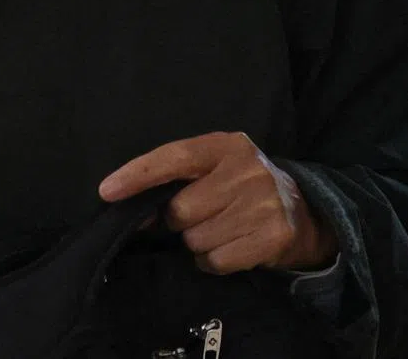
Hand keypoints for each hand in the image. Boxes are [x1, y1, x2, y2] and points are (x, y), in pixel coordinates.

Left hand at [98, 131, 337, 274]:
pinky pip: (216, 261)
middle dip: (181, 220)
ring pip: (197, 240)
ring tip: (223, 227)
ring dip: (200, 242)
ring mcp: (263, 203)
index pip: (176, 157)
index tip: (107, 190)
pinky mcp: (272, 236)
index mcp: (227, 146)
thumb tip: (129, 207)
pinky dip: (216, 260)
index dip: (140, 174)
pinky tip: (233, 243)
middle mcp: (247, 170)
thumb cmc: (242, 185)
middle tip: (202, 213)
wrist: (299, 209)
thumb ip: (178, 178)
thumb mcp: (216, 167)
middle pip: (182, 210)